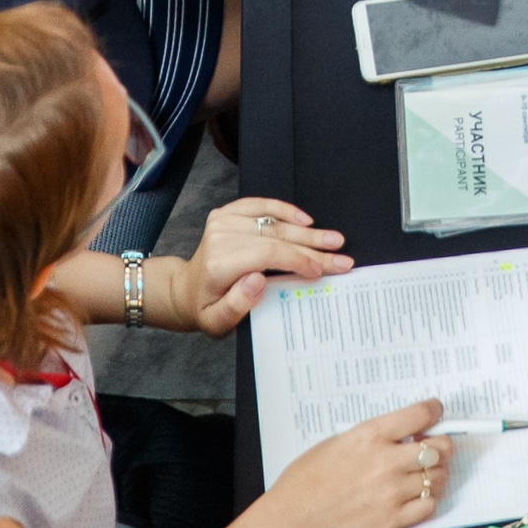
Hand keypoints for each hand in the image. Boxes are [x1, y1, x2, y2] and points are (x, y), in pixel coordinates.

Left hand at [173, 193, 351, 333]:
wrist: (186, 290)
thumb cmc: (205, 309)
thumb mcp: (217, 323)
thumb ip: (236, 305)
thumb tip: (257, 280)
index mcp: (220, 263)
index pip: (268, 254)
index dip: (298, 259)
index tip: (322, 271)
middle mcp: (221, 236)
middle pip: (276, 237)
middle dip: (313, 248)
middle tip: (341, 257)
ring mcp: (224, 221)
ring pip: (274, 222)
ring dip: (307, 231)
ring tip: (334, 239)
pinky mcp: (228, 213)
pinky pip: (261, 205)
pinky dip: (286, 210)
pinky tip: (306, 220)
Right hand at [262, 399, 450, 527]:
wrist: (292, 519)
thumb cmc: (305, 481)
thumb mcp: (337, 442)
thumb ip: (372, 436)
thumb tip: (399, 433)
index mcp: (371, 436)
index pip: (421, 414)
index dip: (435, 411)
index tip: (436, 413)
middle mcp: (386, 462)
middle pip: (440, 448)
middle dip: (441, 445)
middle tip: (434, 447)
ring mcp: (391, 492)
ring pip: (439, 477)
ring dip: (437, 473)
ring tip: (425, 474)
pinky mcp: (391, 520)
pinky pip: (429, 506)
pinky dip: (429, 500)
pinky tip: (417, 496)